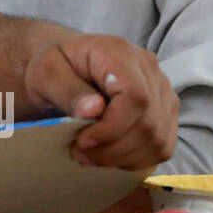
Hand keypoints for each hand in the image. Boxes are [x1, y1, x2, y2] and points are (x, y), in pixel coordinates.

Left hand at [23, 32, 178, 170]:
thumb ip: (68, 90)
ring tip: (89, 156)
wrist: (66, 64)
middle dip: (112, 148)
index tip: (83, 141)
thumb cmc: (55, 66)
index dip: (112, 127)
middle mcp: (149, 69)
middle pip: (148, 123)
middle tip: (79, 153)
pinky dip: (135, 159)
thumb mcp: (47, 72)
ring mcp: (162, 91)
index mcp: (119, 53)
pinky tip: (108, 155)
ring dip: (122, 157)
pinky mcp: (165, 112)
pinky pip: (161, 146)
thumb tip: (93, 111)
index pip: (135, 96)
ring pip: (157, 139)